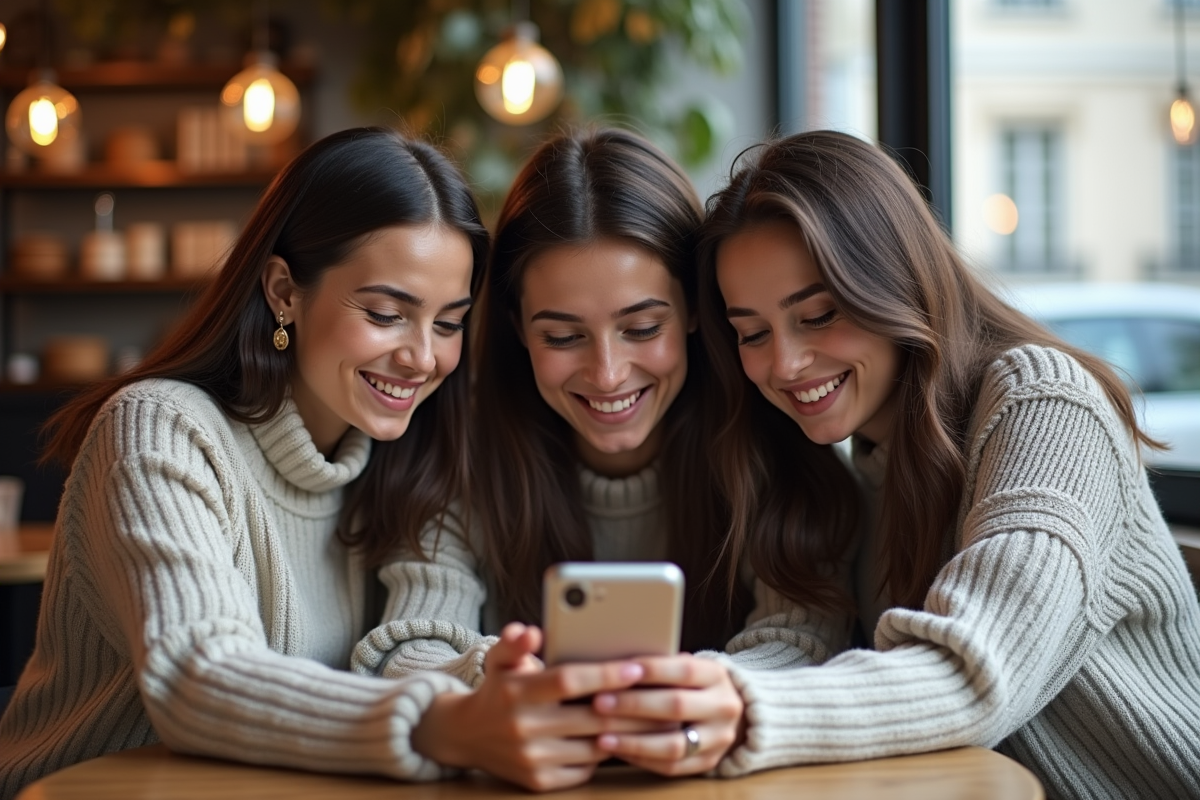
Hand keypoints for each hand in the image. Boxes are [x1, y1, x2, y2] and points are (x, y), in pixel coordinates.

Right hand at [411, 623, 657, 790]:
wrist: (466, 736)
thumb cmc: (497, 691)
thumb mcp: (500, 660)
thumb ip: (514, 642)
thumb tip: (530, 632)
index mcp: (516, 692)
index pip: (568, 681)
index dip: (605, 674)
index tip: (635, 668)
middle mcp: (523, 727)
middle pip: (590, 716)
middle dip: (629, 706)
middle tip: (659, 694)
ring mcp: (532, 758)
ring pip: (594, 746)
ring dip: (625, 733)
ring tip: (652, 718)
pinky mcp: (539, 782)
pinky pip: (585, 768)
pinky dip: (604, 754)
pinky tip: (621, 740)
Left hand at [592, 654, 744, 776]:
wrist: (721, 712)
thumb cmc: (688, 684)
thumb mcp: (684, 667)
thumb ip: (659, 666)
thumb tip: (616, 665)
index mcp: (717, 675)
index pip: (684, 670)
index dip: (651, 670)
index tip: (619, 670)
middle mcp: (724, 707)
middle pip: (676, 706)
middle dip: (634, 705)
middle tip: (599, 702)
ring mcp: (719, 739)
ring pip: (673, 744)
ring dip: (633, 740)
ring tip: (602, 735)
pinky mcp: (708, 763)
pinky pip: (671, 767)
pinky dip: (640, 758)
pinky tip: (617, 750)